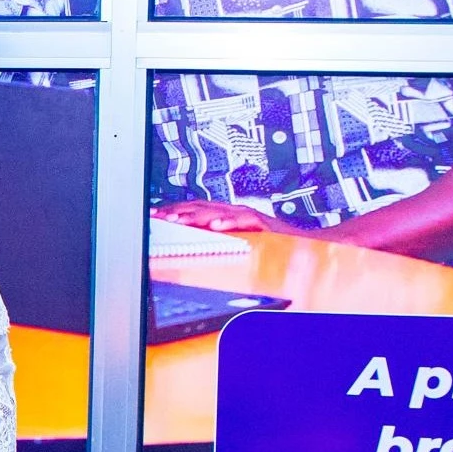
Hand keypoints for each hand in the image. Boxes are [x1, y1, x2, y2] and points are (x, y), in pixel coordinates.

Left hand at [153, 200, 283, 234]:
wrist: (299, 242)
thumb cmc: (265, 244)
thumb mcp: (233, 241)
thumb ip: (214, 240)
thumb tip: (188, 243)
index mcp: (224, 214)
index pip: (193, 209)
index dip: (172, 210)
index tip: (153, 215)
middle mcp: (233, 210)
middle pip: (200, 207)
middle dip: (177, 212)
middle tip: (158, 217)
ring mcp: (247, 215)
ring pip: (217, 212)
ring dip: (196, 216)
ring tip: (178, 220)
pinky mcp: (261, 222)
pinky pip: (243, 221)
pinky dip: (229, 222)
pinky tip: (215, 226)